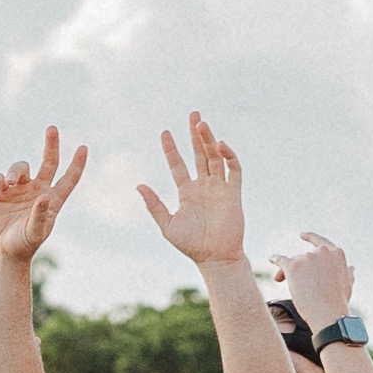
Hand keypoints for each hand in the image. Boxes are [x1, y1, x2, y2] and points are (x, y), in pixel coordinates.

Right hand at [0, 126, 87, 263]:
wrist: (3, 253)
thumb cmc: (24, 245)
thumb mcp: (35, 232)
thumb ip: (40, 215)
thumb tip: (43, 196)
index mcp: (52, 200)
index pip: (69, 179)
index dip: (77, 164)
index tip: (83, 147)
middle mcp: (37, 191)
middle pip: (48, 162)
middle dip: (51, 145)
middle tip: (52, 129)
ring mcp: (19, 190)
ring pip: (19, 168)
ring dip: (15, 172)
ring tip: (9, 184)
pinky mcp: (1, 193)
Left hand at [136, 113, 249, 268]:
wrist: (215, 258)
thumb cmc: (191, 245)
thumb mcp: (167, 224)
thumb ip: (154, 205)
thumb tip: (138, 185)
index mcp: (187, 192)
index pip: (178, 164)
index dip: (171, 149)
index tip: (165, 133)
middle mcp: (203, 186)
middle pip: (199, 154)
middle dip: (195, 134)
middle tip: (193, 114)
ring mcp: (219, 188)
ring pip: (214, 157)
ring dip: (208, 140)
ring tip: (201, 123)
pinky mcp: (233, 194)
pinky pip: (233, 170)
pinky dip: (229, 157)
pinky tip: (220, 145)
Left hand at [275, 232, 355, 326]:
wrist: (328, 314)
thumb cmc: (339, 302)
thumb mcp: (347, 284)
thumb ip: (347, 273)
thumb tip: (351, 267)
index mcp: (336, 253)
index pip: (321, 242)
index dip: (310, 238)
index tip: (302, 235)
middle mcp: (322, 252)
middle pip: (304, 256)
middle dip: (299, 267)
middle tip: (295, 281)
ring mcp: (307, 258)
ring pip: (293, 262)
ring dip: (290, 272)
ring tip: (290, 287)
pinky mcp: (293, 266)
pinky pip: (280, 259)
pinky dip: (275, 259)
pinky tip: (271, 259)